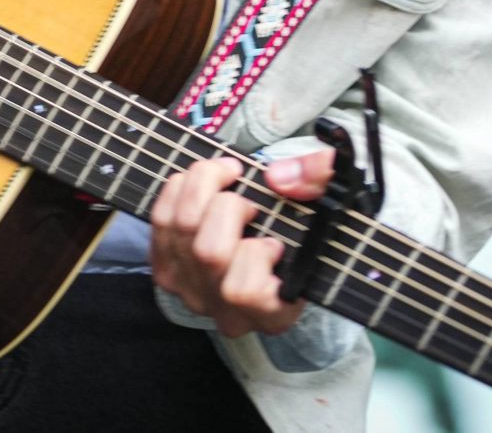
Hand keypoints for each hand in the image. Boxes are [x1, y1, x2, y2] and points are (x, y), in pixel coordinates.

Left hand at [148, 147, 337, 338]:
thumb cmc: (306, 228)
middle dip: (229, 206)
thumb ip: (321, 181)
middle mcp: (227, 310)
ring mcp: (192, 292)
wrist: (275, 232)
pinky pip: (159, 220)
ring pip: (180, 230)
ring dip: (202, 187)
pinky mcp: (167, 268)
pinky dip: (179, 188)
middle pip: (209, 252)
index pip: (246, 293)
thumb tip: (279, 178)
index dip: (256, 256)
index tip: (275, 243)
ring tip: (227, 180)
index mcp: (274, 312)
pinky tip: (204, 185)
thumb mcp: (332, 202)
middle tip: (250, 202)